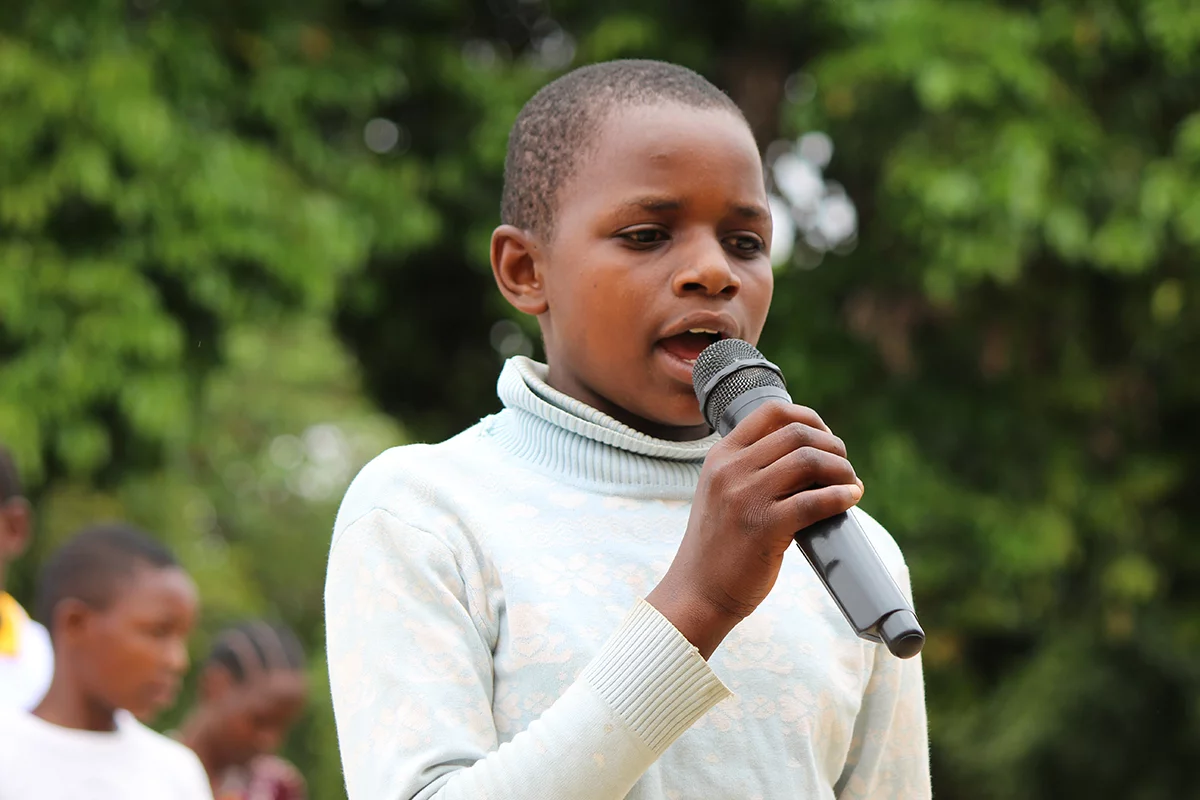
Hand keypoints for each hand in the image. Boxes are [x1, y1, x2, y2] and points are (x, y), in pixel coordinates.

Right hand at [646, 401, 862, 657]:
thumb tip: (807, 454)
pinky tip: (850, 499)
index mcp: (721, 456)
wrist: (698, 591)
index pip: (772, 412)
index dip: (809, 418)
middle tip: (843, 467)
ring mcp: (745, 497)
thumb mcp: (721, 493)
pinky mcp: (764, 527)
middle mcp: (731, 470)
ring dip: (841, 469)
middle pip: (798, 434)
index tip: (825, 437)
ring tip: (850, 484)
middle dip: (832, 446)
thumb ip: (749, 469)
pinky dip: (840, 496)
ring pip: (809, 460)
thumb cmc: (718, 546)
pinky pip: (814, 501)